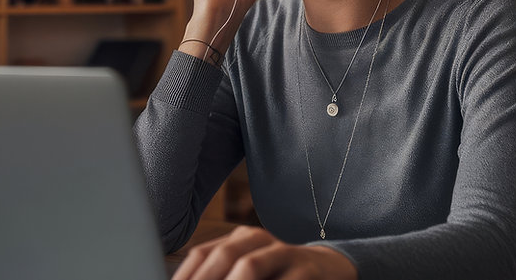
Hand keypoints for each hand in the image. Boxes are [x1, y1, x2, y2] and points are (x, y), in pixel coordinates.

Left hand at [172, 226, 357, 279]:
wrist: (330, 270)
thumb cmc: (277, 277)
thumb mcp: (248, 272)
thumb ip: (220, 276)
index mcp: (238, 240)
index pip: (200, 254)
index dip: (185, 276)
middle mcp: (258, 240)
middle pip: (223, 255)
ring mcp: (284, 252)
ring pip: (249, 265)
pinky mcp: (306, 270)